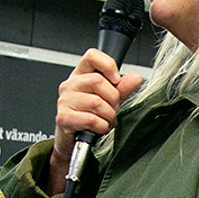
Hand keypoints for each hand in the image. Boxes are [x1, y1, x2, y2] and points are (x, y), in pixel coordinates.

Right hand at [46, 49, 144, 192]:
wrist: (75, 141)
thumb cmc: (90, 117)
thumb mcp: (110, 99)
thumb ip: (123, 88)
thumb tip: (135, 77)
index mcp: (80, 75)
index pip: (92, 56)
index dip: (108, 65)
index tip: (116, 80)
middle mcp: (70, 85)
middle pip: (98, 81)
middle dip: (113, 99)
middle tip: (112, 108)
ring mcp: (64, 101)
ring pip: (96, 102)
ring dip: (108, 115)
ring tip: (106, 120)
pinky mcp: (63, 117)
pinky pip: (90, 119)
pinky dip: (101, 126)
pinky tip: (100, 128)